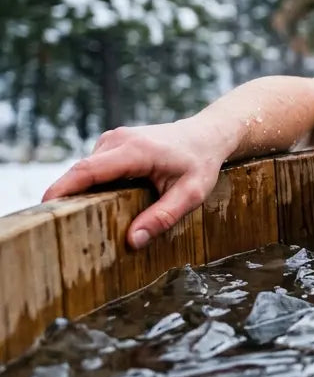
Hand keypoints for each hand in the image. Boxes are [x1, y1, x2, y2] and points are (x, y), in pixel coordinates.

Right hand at [42, 119, 232, 248]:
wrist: (207, 135)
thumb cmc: (201, 164)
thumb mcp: (191, 194)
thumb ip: (163, 216)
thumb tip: (132, 241)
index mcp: (135, 150)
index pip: (89, 170)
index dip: (63, 189)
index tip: (45, 208)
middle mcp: (118, 140)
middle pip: (81, 172)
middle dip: (67, 197)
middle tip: (61, 227)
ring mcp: (112, 139)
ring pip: (86, 171)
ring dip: (82, 193)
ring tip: (83, 220)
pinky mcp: (111, 144)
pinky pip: (93, 168)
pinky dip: (92, 185)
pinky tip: (101, 204)